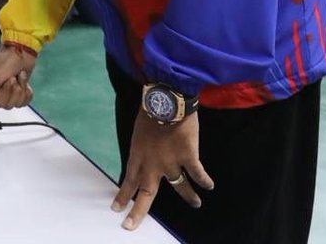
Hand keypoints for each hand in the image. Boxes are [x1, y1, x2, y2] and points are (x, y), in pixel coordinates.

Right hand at [0, 44, 37, 108]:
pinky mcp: (20, 90)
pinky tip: (23, 79)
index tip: (7, 80)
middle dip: (14, 89)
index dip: (6, 93)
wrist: (23, 51)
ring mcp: (10, 92)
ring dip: (21, 87)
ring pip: (18, 103)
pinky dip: (27, 89)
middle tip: (12, 77)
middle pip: (9, 104)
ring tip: (18, 76)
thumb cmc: (5, 60)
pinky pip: (26, 100)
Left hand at [112, 111, 213, 230]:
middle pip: (146, 193)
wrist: (167, 100)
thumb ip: (143, 148)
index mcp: (138, 155)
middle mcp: (153, 164)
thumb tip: (148, 156)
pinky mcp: (188, 157)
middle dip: (137, 211)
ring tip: (196, 204)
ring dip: (189, 196)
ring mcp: (171, 162)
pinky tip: (209, 186)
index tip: (116, 209)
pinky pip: (198, 174)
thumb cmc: (151, 110)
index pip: (128, 181)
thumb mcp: (139, 132)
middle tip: (129, 226)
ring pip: (180, 187)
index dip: (122, 195)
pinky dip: (205, 181)